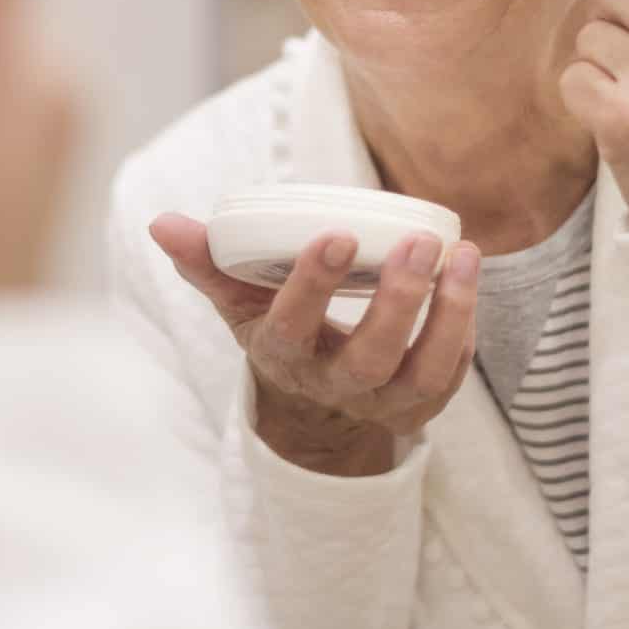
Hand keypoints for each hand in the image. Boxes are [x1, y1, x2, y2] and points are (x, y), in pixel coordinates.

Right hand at [149, 215, 480, 475]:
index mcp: (283, 356)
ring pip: (425, 372)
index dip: (313, 285)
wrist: (312, 400)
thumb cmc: (279, 327)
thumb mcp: (238, 299)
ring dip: (449, 314)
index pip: (293, 327)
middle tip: (418, 242)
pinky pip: (452, 374)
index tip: (336, 234)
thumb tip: (161, 222)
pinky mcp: (423, 405)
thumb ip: (207, 260)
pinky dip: (464, 328)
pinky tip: (467, 275)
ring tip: (462, 254)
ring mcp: (384, 402)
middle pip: (371, 360)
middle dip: (398, 302)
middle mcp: (335, 387)